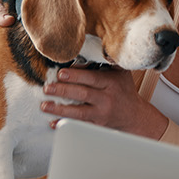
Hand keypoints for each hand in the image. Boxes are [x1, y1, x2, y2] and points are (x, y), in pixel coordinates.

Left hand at [42, 67, 169, 138]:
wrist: (134, 116)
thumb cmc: (123, 90)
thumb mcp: (120, 72)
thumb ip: (106, 62)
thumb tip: (84, 52)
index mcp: (111, 83)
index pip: (92, 78)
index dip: (76, 76)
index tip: (61, 73)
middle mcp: (107, 99)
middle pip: (83, 94)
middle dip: (63, 90)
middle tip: (48, 87)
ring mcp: (101, 113)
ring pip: (80, 112)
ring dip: (60, 109)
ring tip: (45, 105)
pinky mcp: (97, 125)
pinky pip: (80, 125)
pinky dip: (66, 124)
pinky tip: (54, 123)